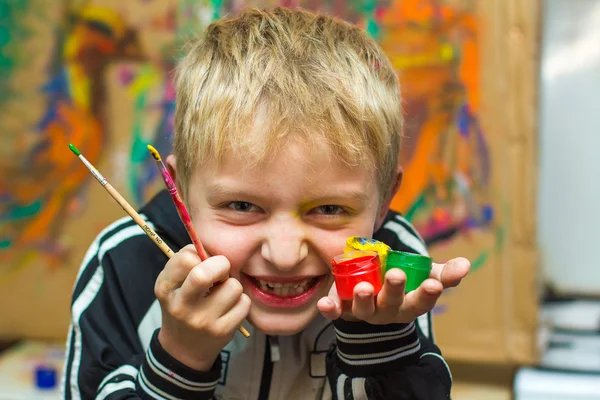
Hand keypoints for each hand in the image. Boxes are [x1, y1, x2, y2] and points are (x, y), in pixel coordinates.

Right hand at [155, 244, 250, 370]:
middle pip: (204, 273)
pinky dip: (240, 302)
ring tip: (223, 294)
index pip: (185, 258)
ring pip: (233, 286)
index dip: (200, 253)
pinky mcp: (222, 332)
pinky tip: (229, 308)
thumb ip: (188, 262)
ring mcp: (202, 321)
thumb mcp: (173, 284)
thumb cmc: (182, 305)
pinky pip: (244, 303)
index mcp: (165, 288)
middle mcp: (181, 306)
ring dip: (232, 286)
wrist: (183, 349)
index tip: (203, 261)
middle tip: (221, 271)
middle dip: (221, 264)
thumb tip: (212, 248)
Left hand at [317, 257, 469, 323]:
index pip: (422, 302)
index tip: (434, 283)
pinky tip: (325, 303)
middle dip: (395, 291)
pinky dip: (330, 309)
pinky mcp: (342, 308)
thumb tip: (466, 264)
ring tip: (364, 288)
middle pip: (392, 305)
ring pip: (364, 310)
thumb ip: (445, 272)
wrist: (371, 291)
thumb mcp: (425, 276)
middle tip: (397, 276)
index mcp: (410, 304)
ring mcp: (364, 311)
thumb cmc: (404, 283)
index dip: (428, 294)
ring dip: (364, 300)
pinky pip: (335, 312)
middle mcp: (387, 311)